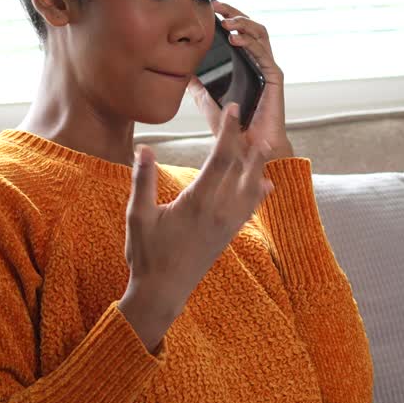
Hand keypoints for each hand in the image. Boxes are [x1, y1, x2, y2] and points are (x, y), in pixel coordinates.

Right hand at [119, 102, 275, 352]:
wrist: (163, 292)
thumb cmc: (147, 254)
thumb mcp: (137, 215)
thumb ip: (143, 180)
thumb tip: (144, 148)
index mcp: (198, 201)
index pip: (220, 158)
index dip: (228, 131)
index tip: (232, 110)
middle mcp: (219, 211)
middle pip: (242, 168)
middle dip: (247, 141)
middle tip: (252, 118)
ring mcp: (228, 224)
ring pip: (251, 187)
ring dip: (258, 164)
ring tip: (265, 143)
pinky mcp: (229, 235)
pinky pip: (250, 209)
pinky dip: (258, 193)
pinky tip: (265, 185)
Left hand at [186, 0, 293, 160]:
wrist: (247, 150)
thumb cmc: (232, 127)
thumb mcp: (207, 101)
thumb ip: (198, 85)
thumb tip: (182, 70)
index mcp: (245, 64)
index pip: (239, 31)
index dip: (227, 16)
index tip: (209, 7)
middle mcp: (258, 62)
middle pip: (251, 27)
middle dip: (235, 12)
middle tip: (217, 5)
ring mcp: (267, 69)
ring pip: (261, 34)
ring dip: (243, 23)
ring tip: (226, 21)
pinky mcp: (274, 79)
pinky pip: (265, 54)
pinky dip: (250, 43)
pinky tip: (235, 39)